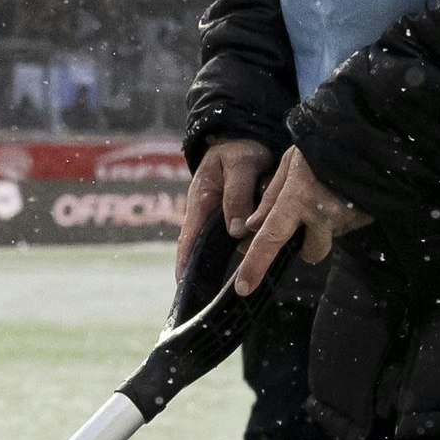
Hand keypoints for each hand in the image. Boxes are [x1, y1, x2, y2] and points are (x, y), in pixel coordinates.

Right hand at [180, 139, 269, 282]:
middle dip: (204, 274)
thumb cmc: (240, 149)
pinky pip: (239, 240)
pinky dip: (245, 251)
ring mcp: (220, 218)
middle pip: (202, 251)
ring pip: (224, 247)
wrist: (246, 138)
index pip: (187, 240)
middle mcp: (207, 214)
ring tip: (234, 289)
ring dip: (229, 264)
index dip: (184, 264)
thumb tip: (236, 231)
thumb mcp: (240, 165)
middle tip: (209, 301)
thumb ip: (238, 195)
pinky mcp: (236, 218)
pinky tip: (256, 266)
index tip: (183, 287)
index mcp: (201, 202)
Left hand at [234, 145, 367, 293]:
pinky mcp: (367, 217)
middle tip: (305, 221)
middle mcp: (323, 214)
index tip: (243, 287)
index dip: (255, 265)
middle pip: (311, 252)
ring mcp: (348, 218)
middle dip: (306, 244)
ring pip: (331, 237)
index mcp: (297, 199)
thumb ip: (271, 197)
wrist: (367, 135)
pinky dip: (343, 215)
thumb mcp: (288, 163)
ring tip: (328, 195)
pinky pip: (348, 226)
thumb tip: (254, 226)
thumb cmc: (322, 144)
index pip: (270, 239)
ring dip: (326, 226)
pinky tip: (344, 194)